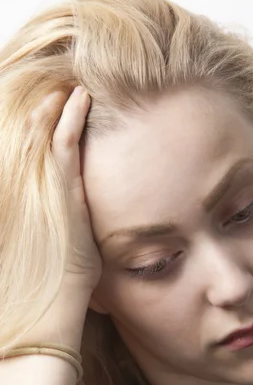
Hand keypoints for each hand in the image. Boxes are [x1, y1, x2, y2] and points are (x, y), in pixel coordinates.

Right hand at [31, 87, 101, 292]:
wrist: (54, 300)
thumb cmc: (64, 283)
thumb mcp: (69, 250)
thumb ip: (74, 231)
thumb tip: (88, 234)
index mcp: (38, 200)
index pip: (37, 155)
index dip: (44, 129)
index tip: (58, 110)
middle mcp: (34, 188)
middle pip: (32, 136)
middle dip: (44, 109)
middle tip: (60, 85)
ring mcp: (42, 186)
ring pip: (42, 132)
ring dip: (56, 105)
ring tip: (70, 84)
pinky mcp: (59, 188)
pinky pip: (63, 143)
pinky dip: (70, 117)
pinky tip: (78, 98)